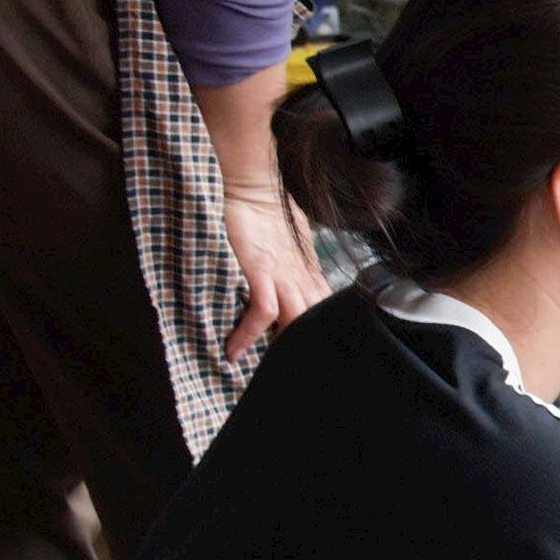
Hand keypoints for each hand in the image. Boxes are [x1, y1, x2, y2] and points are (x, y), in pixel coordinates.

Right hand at [222, 180, 327, 360]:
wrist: (254, 187)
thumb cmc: (270, 213)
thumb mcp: (291, 245)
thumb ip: (296, 266)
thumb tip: (295, 283)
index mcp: (310, 274)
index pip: (326, 311)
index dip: (324, 333)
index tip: (314, 355)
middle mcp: (302, 279)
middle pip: (316, 321)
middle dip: (307, 347)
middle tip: (290, 372)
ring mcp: (284, 276)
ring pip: (296, 320)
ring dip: (279, 346)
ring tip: (260, 370)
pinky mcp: (262, 271)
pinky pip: (263, 311)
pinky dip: (248, 334)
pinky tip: (233, 351)